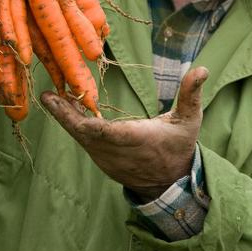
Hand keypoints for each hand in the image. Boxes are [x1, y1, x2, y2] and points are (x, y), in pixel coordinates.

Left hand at [41, 66, 208, 201]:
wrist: (170, 182)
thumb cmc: (179, 146)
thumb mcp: (190, 120)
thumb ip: (191, 94)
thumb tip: (202, 68)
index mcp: (140, 140)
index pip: (111, 134)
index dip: (90, 125)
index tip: (77, 112)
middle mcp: (119, 153)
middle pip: (86, 135)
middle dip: (66, 115)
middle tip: (48, 96)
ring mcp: (107, 160)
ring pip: (80, 138)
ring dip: (64, 118)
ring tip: (50, 97)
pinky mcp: (101, 160)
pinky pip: (83, 142)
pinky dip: (71, 125)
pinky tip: (60, 108)